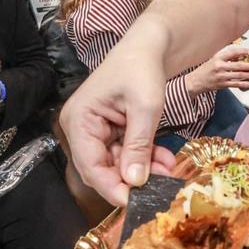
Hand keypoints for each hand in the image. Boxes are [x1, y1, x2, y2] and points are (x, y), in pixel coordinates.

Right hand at [58, 59, 178, 205]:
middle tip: (160, 188)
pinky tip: (165, 159)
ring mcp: (95, 130)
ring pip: (117, 162)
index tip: (136, 203)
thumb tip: (134, 183)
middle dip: (131, 178)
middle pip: (102, 168)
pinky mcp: (109, 130)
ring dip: (143, 168)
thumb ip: (138, 146)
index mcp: (79, 120)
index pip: (90, 166)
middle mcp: (81, 128)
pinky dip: (144, 156)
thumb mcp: (145, 107)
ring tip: (169, 170)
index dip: (112, 187)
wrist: (147, 46)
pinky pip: (125, 152)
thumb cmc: (141, 68)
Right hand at [184, 44, 248, 95]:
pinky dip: (244, 84)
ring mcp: (221, 76)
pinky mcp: (222, 84)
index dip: (242, 51)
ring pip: (238, 75)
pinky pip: (235, 84)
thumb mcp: (214, 59)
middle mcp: (219, 67)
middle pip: (238, 66)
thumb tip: (240, 54)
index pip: (232, 53)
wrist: (196, 81)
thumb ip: (226, 56)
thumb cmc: (205, 69)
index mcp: (217, 58)